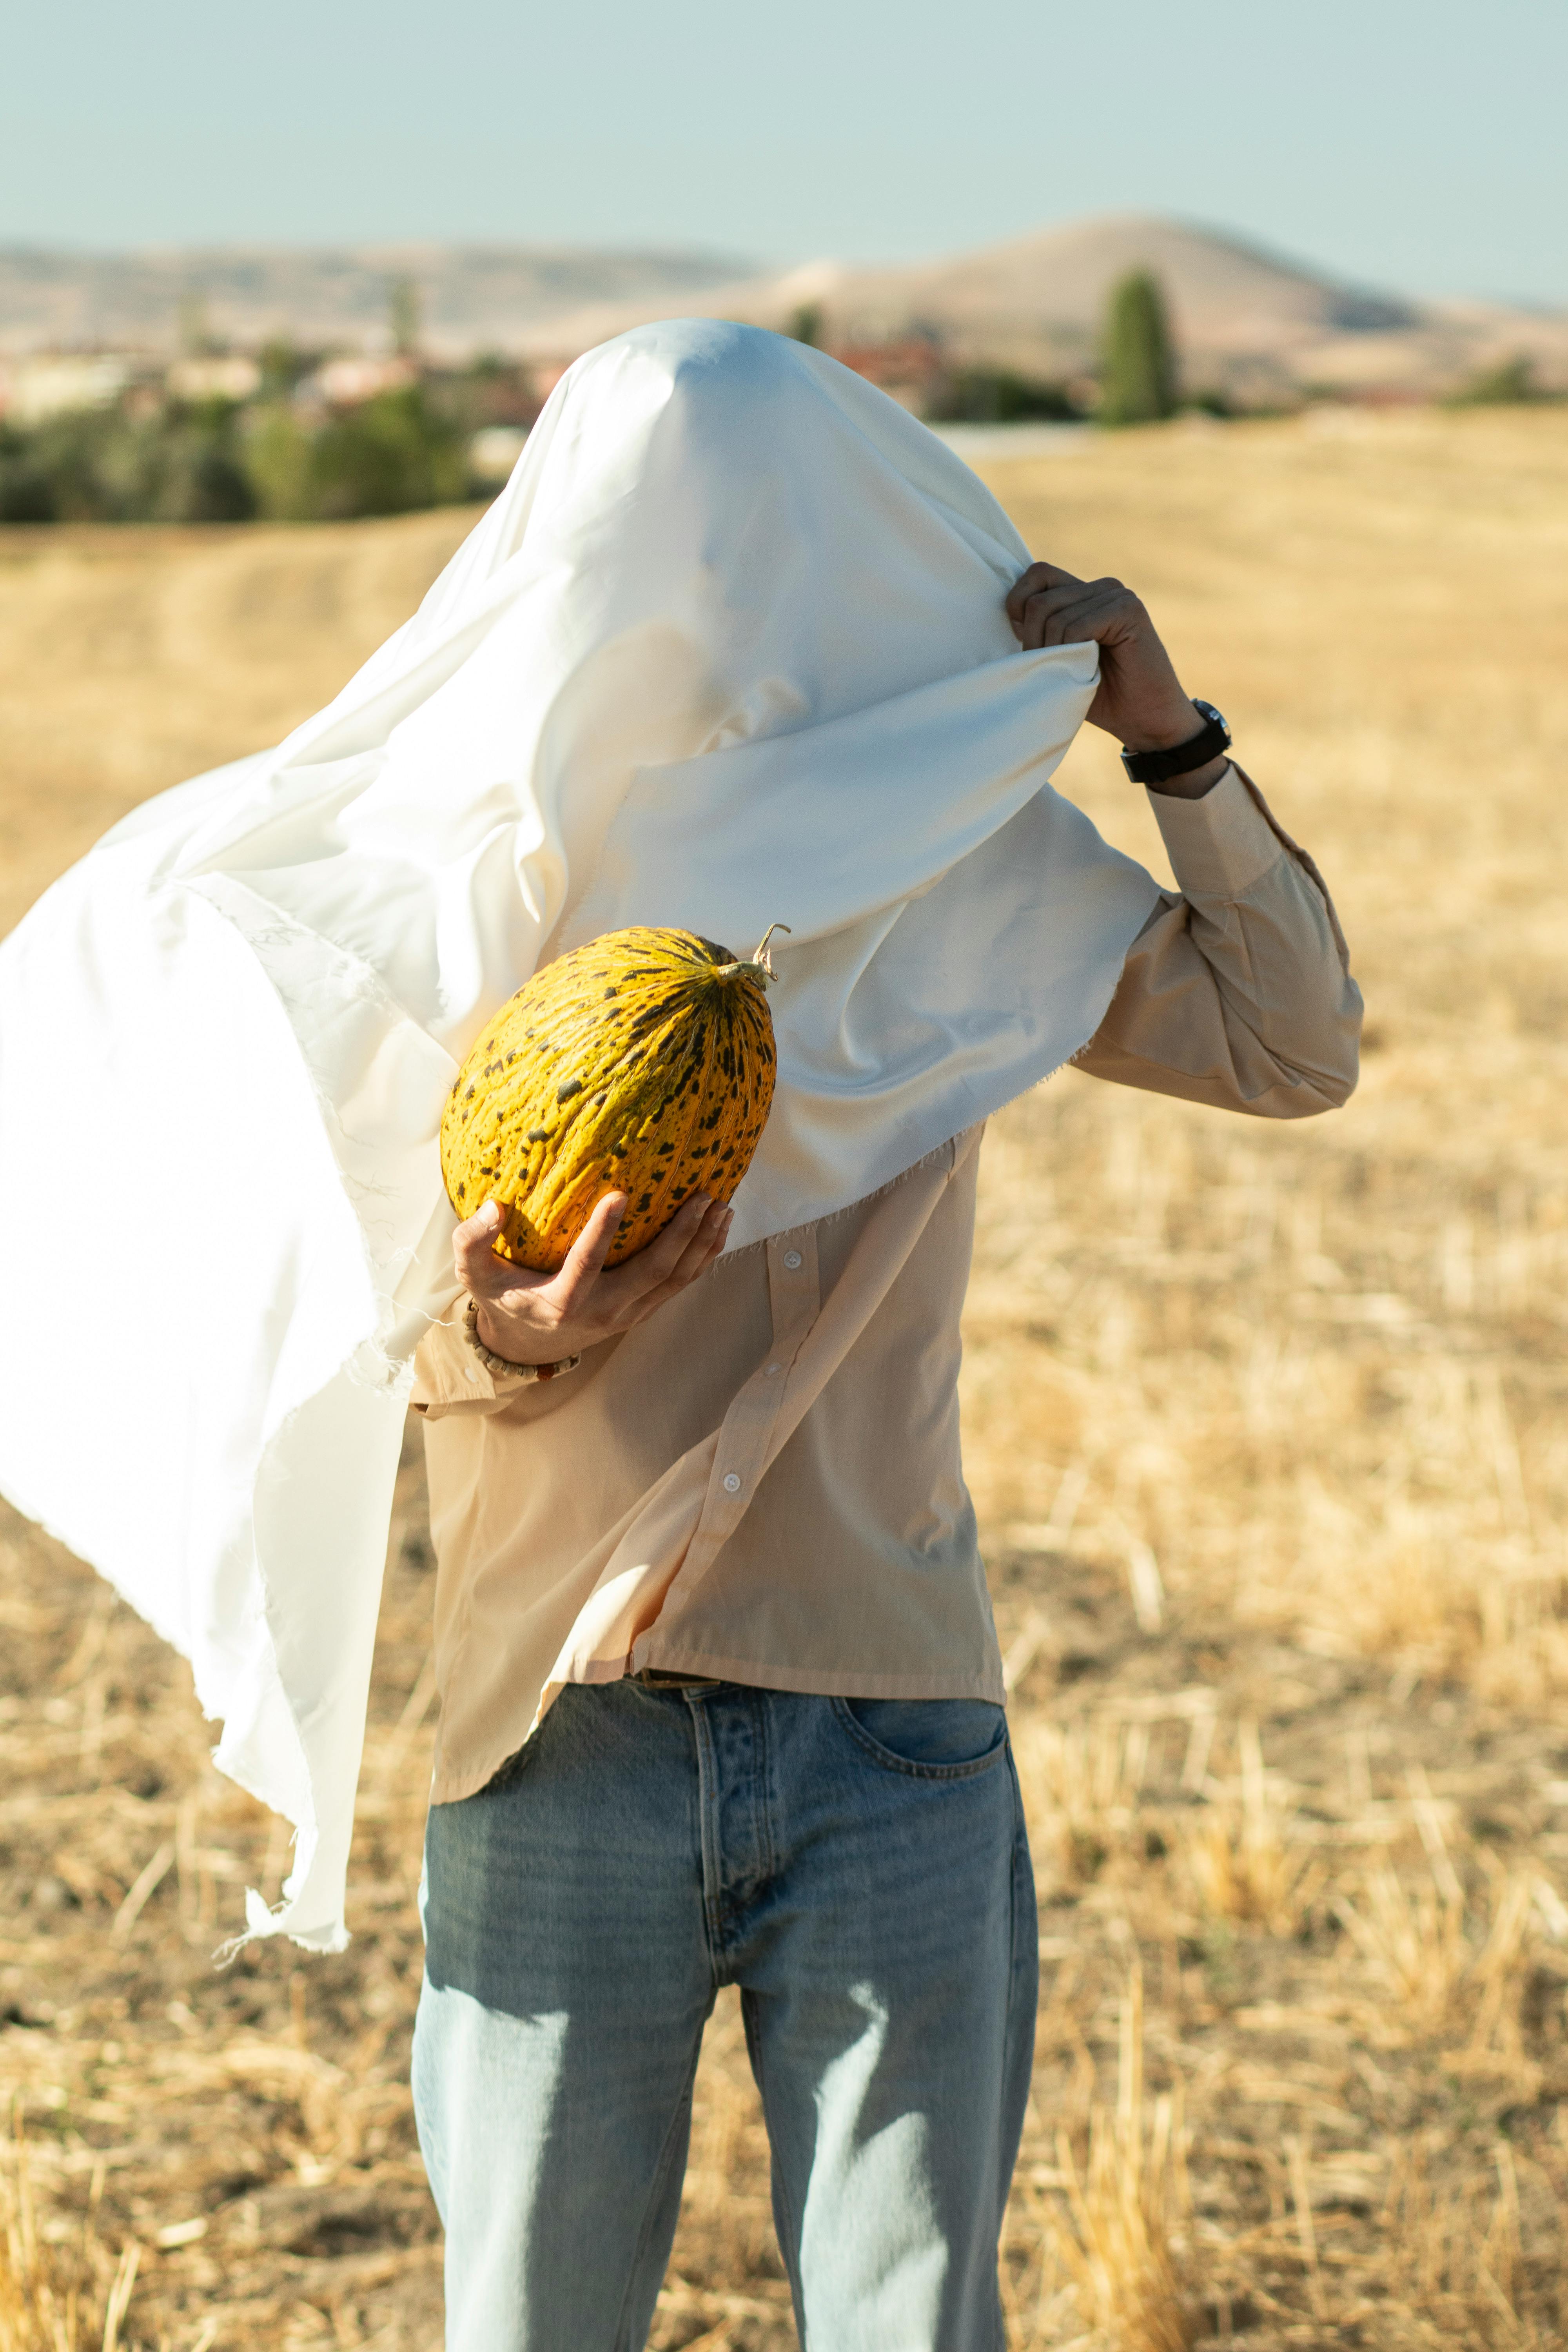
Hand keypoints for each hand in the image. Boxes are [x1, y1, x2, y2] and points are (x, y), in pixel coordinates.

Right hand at [454, 1191, 731, 1366]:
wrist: (526, 1344)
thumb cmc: (501, 1297)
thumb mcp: (475, 1275)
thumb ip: (472, 1241)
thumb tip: (492, 1208)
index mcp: (560, 1302)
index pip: (585, 1265)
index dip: (602, 1232)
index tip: (620, 1193)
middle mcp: (601, 1311)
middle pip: (651, 1274)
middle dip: (680, 1235)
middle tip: (702, 1196)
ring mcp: (627, 1314)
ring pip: (674, 1282)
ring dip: (702, 1245)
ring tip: (723, 1206)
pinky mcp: (641, 1312)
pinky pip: (679, 1286)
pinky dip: (702, 1258)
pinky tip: (719, 1229)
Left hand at [1005, 561, 1227, 796]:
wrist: (1145, 720)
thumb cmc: (1101, 695)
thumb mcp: (1058, 659)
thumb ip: (1040, 631)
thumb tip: (1008, 611)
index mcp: (1083, 593)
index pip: (1036, 574)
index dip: (1019, 606)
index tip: (1029, 644)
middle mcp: (1100, 587)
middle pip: (1038, 598)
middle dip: (1032, 639)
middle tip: (1051, 668)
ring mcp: (1117, 595)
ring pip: (1053, 613)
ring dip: (1051, 651)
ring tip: (1072, 673)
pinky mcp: (1129, 610)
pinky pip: (1077, 625)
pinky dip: (1071, 652)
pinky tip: (1087, 668)